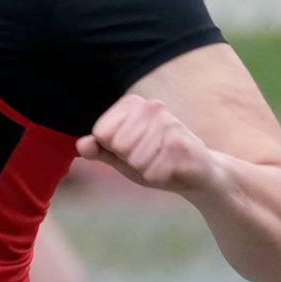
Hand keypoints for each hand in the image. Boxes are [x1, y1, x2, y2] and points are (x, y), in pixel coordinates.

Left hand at [75, 94, 218, 194]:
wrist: (199, 174)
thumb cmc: (155, 161)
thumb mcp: (122, 157)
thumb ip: (100, 150)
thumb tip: (80, 145)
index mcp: (132, 103)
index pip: (101, 133)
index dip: (114, 150)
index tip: (132, 149)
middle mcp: (151, 106)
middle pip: (117, 145)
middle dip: (130, 160)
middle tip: (150, 157)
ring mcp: (169, 123)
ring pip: (135, 159)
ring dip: (146, 169)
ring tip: (161, 162)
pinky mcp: (182, 144)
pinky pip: (152, 172)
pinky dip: (158, 177)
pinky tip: (171, 169)